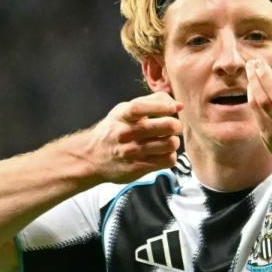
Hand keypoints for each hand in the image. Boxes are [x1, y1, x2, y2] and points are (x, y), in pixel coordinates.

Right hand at [56, 92, 183, 183]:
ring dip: (173, 142)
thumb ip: (151, 102)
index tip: (173, 108)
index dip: (162, 106)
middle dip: (176, 125)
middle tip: (173, 127)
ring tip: (167, 141)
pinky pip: (167, 160)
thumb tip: (179, 106)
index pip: (141, 107)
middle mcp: (127, 133)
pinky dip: (170, 156)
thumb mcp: (125, 110)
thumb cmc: (114, 129)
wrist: (92, 157)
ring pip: (170, 144)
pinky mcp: (137, 168)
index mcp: (123, 115)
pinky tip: (161, 154)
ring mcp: (132, 152)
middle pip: (165, 127)